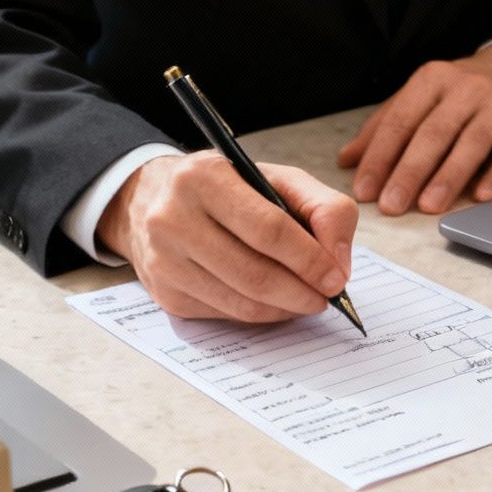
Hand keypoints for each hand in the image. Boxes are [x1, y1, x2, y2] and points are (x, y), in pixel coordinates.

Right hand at [97, 153, 357, 322]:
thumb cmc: (229, 189)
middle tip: (327, 297)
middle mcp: (173, 218)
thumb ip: (325, 210)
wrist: (152, 200)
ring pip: (241, 302)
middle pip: (255, 273)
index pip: (269, 229)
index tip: (336, 278)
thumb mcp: (280, 179)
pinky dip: (261, 314)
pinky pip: (226, 315)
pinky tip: (275, 302)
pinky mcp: (165, 293)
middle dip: (302, 292)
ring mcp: (163, 259)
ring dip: (286, 309)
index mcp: (204, 177)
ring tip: (307, 300)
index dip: (310, 259)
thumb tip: (339, 264)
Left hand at [337, 43, 491, 214]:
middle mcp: (467, 88)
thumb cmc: (464, 90)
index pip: (401, 121)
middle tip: (392, 205)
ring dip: (449, 176)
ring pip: (472, 143)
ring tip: (429, 206)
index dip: (380, 157)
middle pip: (434, 133)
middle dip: (410, 172)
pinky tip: (481, 197)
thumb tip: (347, 160)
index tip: (365, 190)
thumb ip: (386, 124)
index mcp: (433, 79)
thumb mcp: (423, 95)